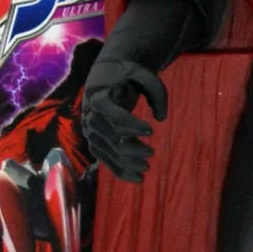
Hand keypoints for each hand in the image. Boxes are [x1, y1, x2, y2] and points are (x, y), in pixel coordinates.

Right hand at [81, 57, 167, 180]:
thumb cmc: (125, 73)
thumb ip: (156, 91)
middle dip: (132, 149)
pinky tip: (138, 179)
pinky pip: (106, 159)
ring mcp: (91, 130)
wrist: (105, 76)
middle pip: (112, 138)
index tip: (151, 131)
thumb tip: (161, 117)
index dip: (131, 125)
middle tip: (151, 153)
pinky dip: (120, 170)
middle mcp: (90, 116)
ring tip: (146, 167)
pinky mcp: (96, 141)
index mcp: (98, 97)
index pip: (113, 115)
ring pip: (110, 152)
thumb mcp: (142, 72)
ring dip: (128, 163)